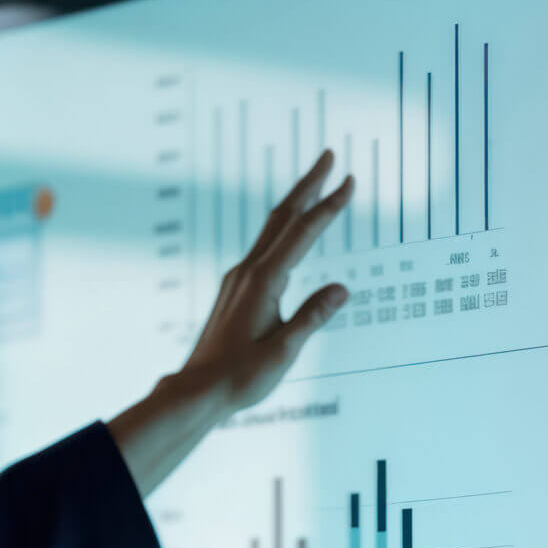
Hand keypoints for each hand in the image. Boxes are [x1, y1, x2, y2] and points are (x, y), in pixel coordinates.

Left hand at [179, 146, 354, 411]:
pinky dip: (282, 229)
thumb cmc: (239, 377)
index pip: (303, 233)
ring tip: (313, 183)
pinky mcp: (234, 291)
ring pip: (270, 230)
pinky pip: (263, 248)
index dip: (329, 206)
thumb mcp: (284, 351)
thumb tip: (342, 288)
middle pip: (283, 217)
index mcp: (264, 282)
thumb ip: (313, 316)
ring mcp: (237, 279)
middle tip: (329, 156)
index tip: (349, 180)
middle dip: (308, 184)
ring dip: (294, 203)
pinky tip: (288, 235)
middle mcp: (248, 273)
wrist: (197, 391)